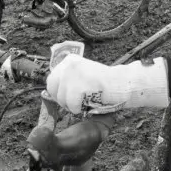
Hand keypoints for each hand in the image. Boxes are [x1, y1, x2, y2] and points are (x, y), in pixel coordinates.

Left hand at [47, 54, 169, 113]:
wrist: (122, 84)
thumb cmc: (103, 84)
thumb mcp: (82, 75)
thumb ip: (67, 80)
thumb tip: (47, 94)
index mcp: (69, 60)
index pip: (52, 80)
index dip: (59, 93)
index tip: (72, 96)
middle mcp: (69, 64)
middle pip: (53, 89)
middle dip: (63, 100)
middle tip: (78, 102)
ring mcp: (73, 74)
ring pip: (62, 99)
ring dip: (73, 106)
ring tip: (87, 101)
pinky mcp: (79, 85)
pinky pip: (72, 105)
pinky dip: (80, 109)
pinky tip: (90, 103)